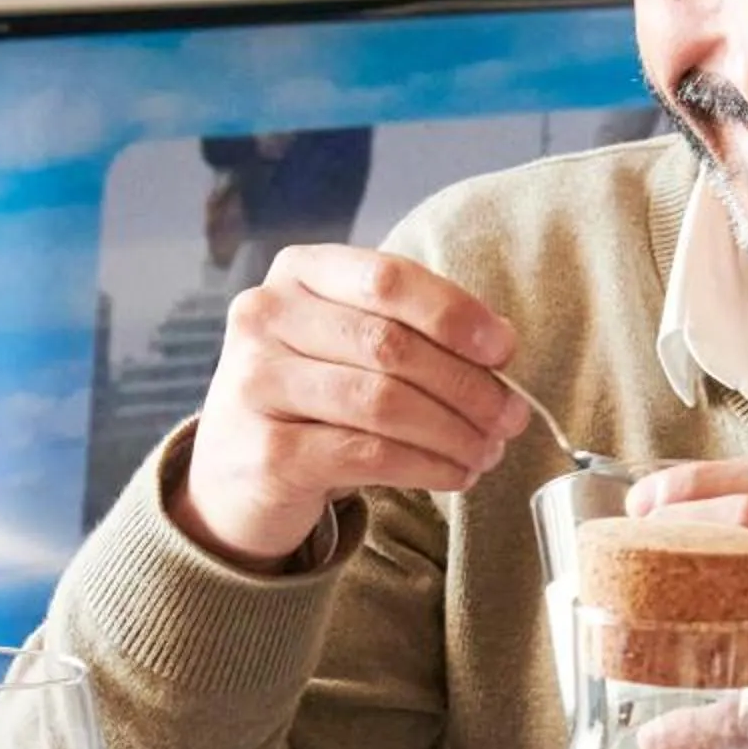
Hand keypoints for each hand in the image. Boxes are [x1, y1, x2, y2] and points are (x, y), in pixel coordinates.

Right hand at [173, 244, 531, 566]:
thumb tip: (501, 343)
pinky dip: (426, 467)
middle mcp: (265, 317)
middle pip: (391, 345)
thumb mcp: (353, 346)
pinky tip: (454, 475)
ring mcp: (257, 383)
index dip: (455, 314)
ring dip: (453, 432)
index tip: (504, 350)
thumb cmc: (313, 400)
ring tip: (488, 451)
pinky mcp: (266, 452)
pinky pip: (366, 456)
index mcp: (298, 273)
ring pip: (383, 403)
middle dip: (467, 385)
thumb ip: (417, 331)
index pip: (388, 278)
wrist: (236, 475)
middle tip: (511, 418)